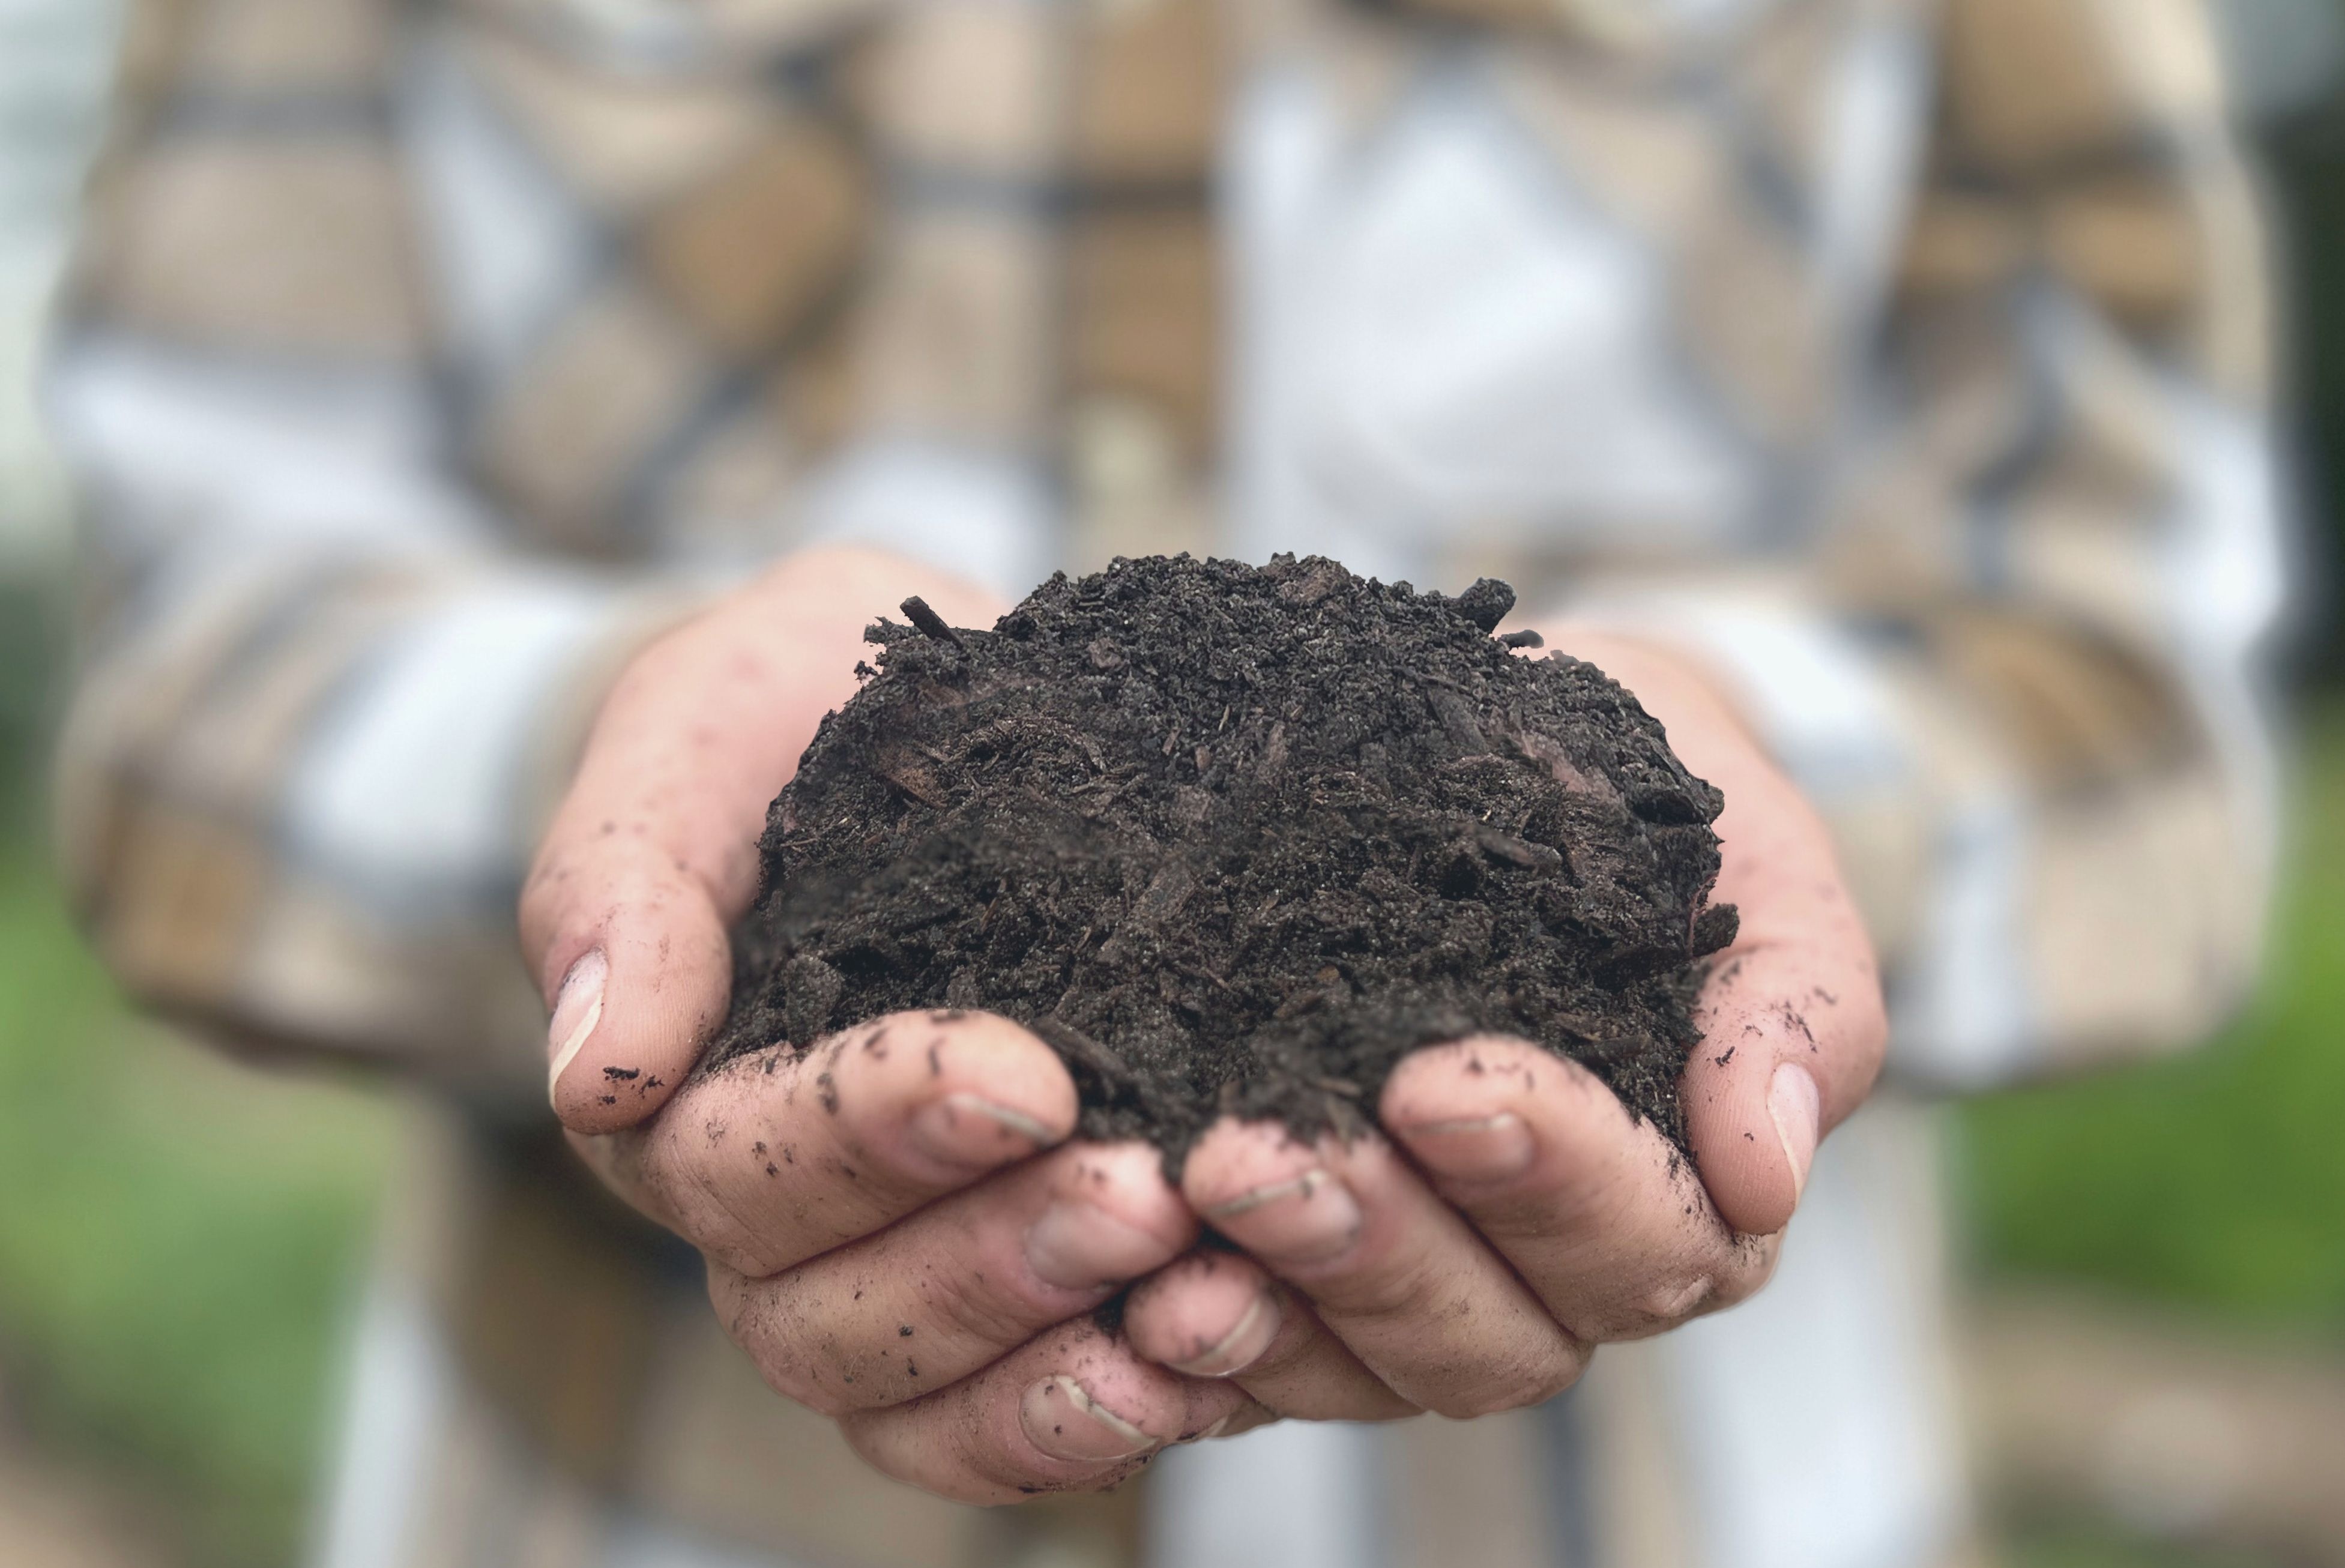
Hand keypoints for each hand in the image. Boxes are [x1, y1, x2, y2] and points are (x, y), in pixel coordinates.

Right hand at [520, 547, 1247, 1500]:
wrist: (936, 723)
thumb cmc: (794, 714)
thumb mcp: (700, 732)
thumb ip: (626, 881)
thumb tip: (596, 1070)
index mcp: (681, 1102)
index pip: (737, 1169)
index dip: (869, 1139)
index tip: (1025, 1079)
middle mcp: (776, 1222)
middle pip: (827, 1323)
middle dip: (986, 1264)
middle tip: (1143, 1194)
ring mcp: (892, 1269)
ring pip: (921, 1400)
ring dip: (1055, 1361)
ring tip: (1199, 1282)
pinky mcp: (1016, 1290)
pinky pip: (1022, 1420)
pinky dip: (1110, 1412)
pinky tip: (1216, 1360)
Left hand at [1119, 629, 1886, 1420]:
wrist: (1519, 757)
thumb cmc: (1657, 806)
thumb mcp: (1752, 865)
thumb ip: (1793, 1006)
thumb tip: (1768, 1166)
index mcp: (1681, 1201)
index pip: (1640, 1241)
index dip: (1549, 1177)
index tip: (1443, 1079)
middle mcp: (1549, 1278)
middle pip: (1490, 1335)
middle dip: (1373, 1248)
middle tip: (1252, 1157)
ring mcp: (1417, 1293)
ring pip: (1361, 1364)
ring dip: (1263, 1297)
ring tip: (1164, 1206)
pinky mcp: (1298, 1286)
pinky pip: (1249, 1360)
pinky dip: (1184, 1341)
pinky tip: (1115, 1283)